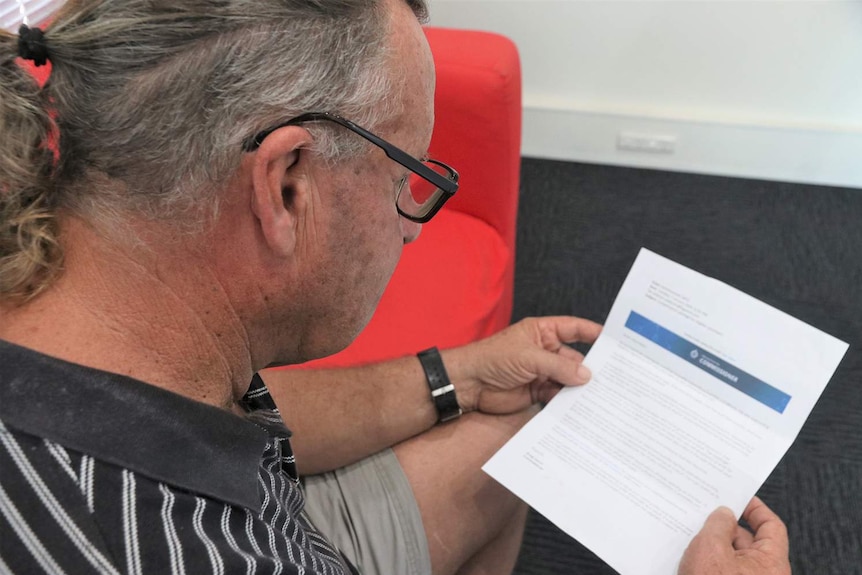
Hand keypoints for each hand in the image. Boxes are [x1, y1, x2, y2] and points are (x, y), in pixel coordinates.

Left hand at [444, 316, 601, 414]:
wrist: (470, 384)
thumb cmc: (493, 358)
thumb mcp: (529, 357)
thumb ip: (558, 367)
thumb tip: (586, 375)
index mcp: (543, 332)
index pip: (574, 329)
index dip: (594, 334)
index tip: (615, 342)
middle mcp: (546, 351)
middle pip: (576, 358)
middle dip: (591, 368)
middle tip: (614, 378)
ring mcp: (542, 372)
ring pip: (569, 379)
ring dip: (581, 388)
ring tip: (603, 396)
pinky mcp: (537, 392)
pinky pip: (559, 395)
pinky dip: (569, 401)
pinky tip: (583, 407)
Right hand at [678, 497, 790, 574]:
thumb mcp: (711, 548)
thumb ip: (718, 524)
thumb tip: (724, 514)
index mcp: (771, 563)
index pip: (771, 526)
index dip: (756, 508)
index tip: (739, 496)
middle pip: (749, 541)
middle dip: (725, 526)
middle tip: (704, 512)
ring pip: (731, 557)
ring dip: (712, 544)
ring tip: (689, 533)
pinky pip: (720, 571)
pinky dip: (706, 562)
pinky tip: (686, 556)